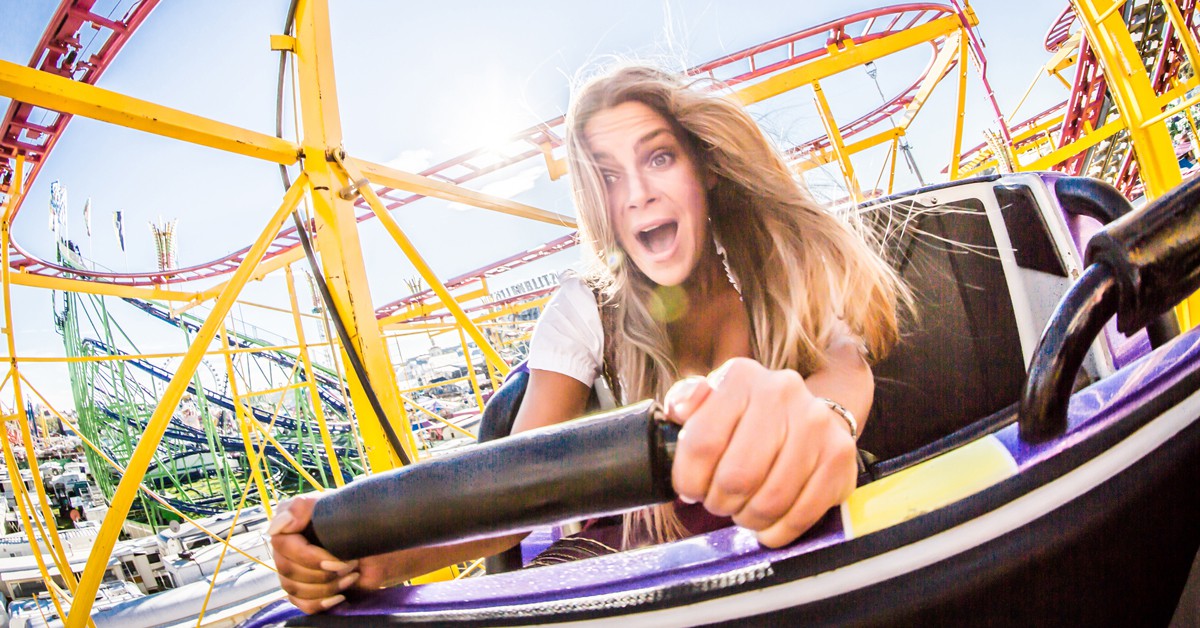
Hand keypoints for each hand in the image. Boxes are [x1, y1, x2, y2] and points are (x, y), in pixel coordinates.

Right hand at [269, 495, 410, 613]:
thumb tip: (277, 526)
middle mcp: (285, 549)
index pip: (284, 547)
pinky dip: (322, 603)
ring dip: (327, 587)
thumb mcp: (333, 505)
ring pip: (294, 589)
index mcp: (288, 526)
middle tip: (351, 564)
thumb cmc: (358, 519)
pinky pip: (302, 604)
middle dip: (323, 573)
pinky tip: (340, 596)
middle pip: (288, 571)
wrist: (378, 542)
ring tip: (351, 575)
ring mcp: (293, 571)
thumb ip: (302, 507)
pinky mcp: (305, 590)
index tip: (338, 560)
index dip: (310, 558)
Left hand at [664, 358, 858, 547]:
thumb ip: (685, 401)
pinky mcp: (839, 456)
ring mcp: (816, 424)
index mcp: (741, 377)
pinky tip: (767, 526)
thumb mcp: (709, 401)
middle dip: (718, 502)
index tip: (690, 490)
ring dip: (748, 518)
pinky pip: (802, 515)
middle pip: (737, 476)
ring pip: (770, 501)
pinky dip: (778, 532)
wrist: (806, 416)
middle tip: (718, 502)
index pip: (702, 443)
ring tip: (742, 512)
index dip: (688, 480)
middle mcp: (782, 392)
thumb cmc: (746, 417)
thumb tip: (682, 410)